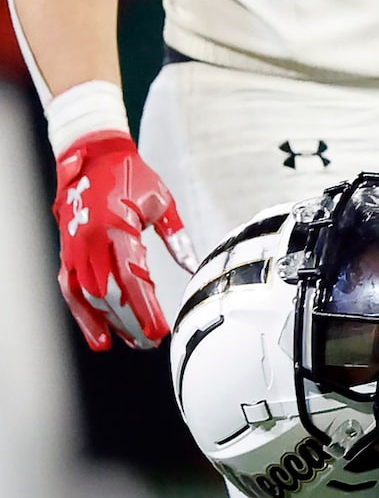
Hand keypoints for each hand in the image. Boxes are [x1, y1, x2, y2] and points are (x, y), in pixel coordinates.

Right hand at [53, 130, 191, 349]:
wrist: (91, 154)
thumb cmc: (131, 176)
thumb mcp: (162, 201)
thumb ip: (177, 237)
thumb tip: (193, 266)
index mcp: (115, 228)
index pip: (131, 278)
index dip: (144, 308)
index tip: (159, 331)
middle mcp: (90, 241)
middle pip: (108, 293)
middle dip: (129, 321)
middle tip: (149, 343)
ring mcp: (74, 247)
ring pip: (86, 295)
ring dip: (107, 322)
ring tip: (127, 343)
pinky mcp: (66, 250)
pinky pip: (70, 288)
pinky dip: (81, 313)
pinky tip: (97, 334)